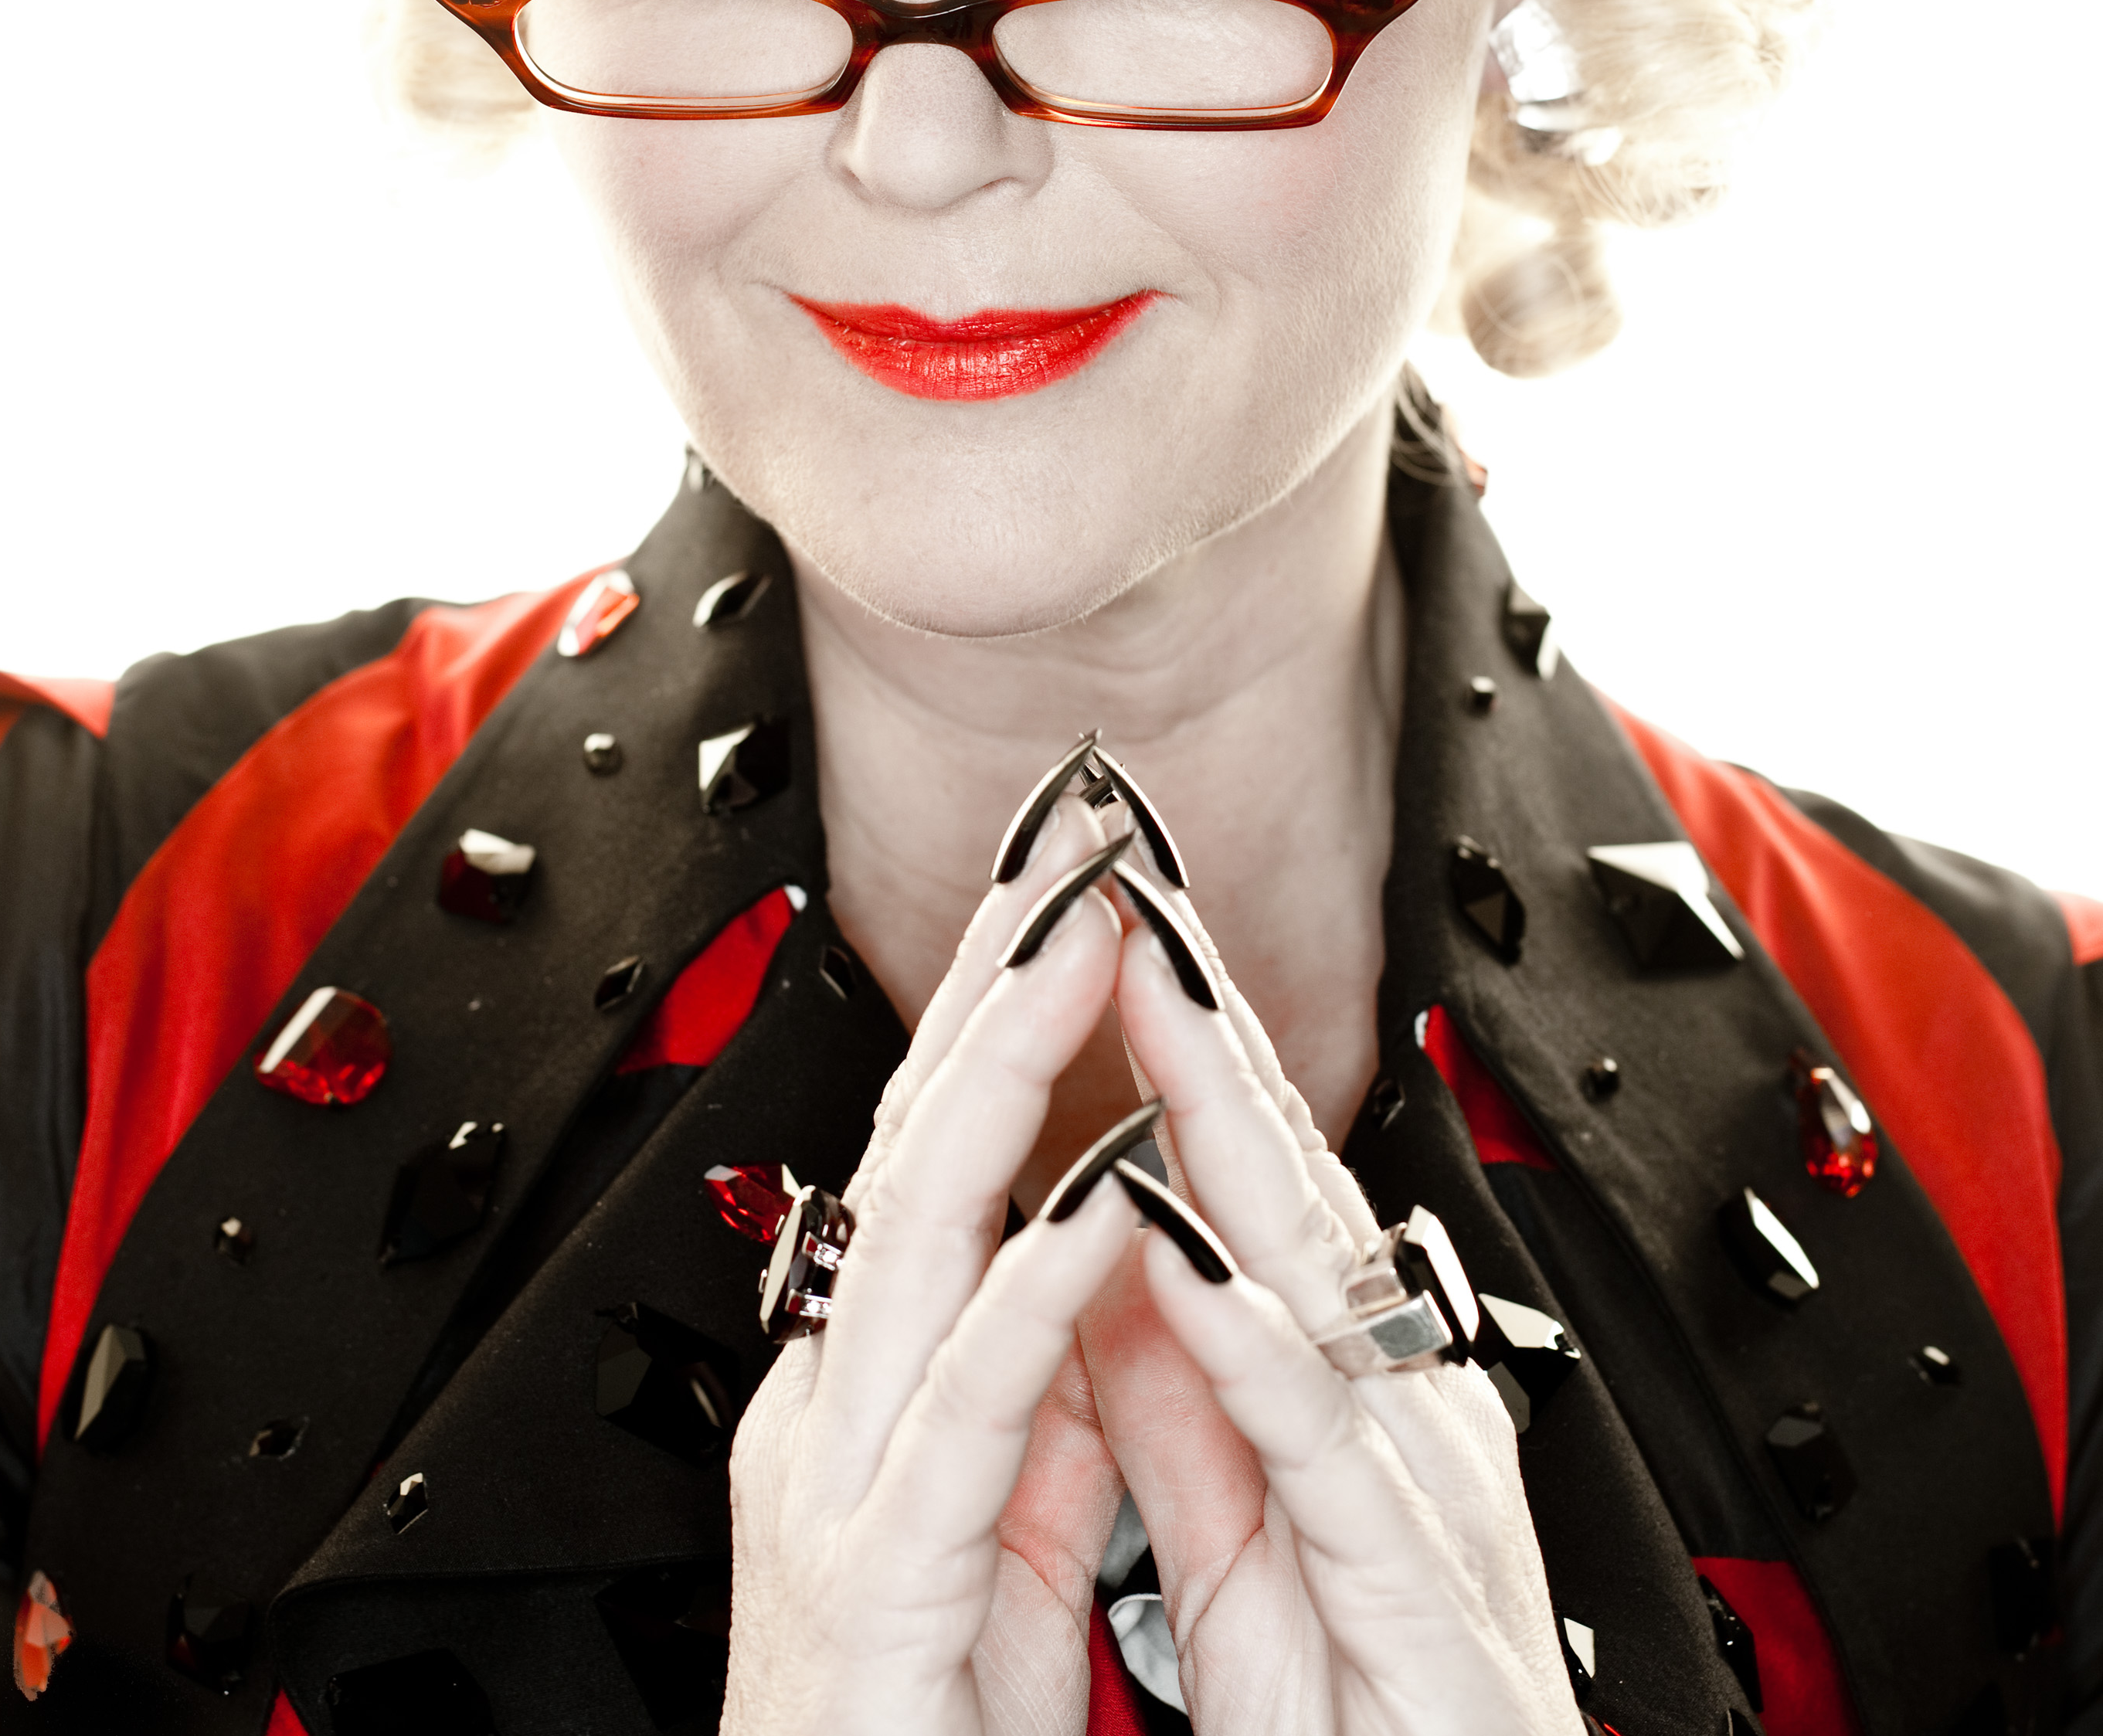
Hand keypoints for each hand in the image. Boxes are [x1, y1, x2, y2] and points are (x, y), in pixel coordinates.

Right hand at [722, 798, 1138, 1735]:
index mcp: (864, 1402)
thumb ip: (1037, 1432)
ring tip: (1083, 941)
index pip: (936, 1158)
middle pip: (916, 1146)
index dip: (998, 1012)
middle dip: (992, 980)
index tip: (1065, 890)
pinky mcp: (877, 1582)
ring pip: (922, 1232)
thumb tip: (1100, 1312)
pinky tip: (1108, 1191)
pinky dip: (1041, 1284)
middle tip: (1065, 840)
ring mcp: (835, 1487)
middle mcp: (831, 1412)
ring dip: (1009, 1071)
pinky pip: (970, 1408)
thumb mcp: (993, 1566)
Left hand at [1087, 891, 1584, 1735]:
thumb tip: (1114, 1280)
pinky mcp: (1416, 1585)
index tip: (1109, 918)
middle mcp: (1398, 1397)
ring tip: (1149, 993)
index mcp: (1351, 1382)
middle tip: (1129, 875)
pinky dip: (1254, 1343)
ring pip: (1310, 1265)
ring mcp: (1418, 1476)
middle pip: (1286, 1171)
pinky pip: (1322, 1446)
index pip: (1250, 1173)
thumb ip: (1187, 1408)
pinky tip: (1190, 1261)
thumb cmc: (1378, 1719)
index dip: (1183, 1034)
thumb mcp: (1246, 1537)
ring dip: (1223, 1119)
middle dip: (1206, 1012)